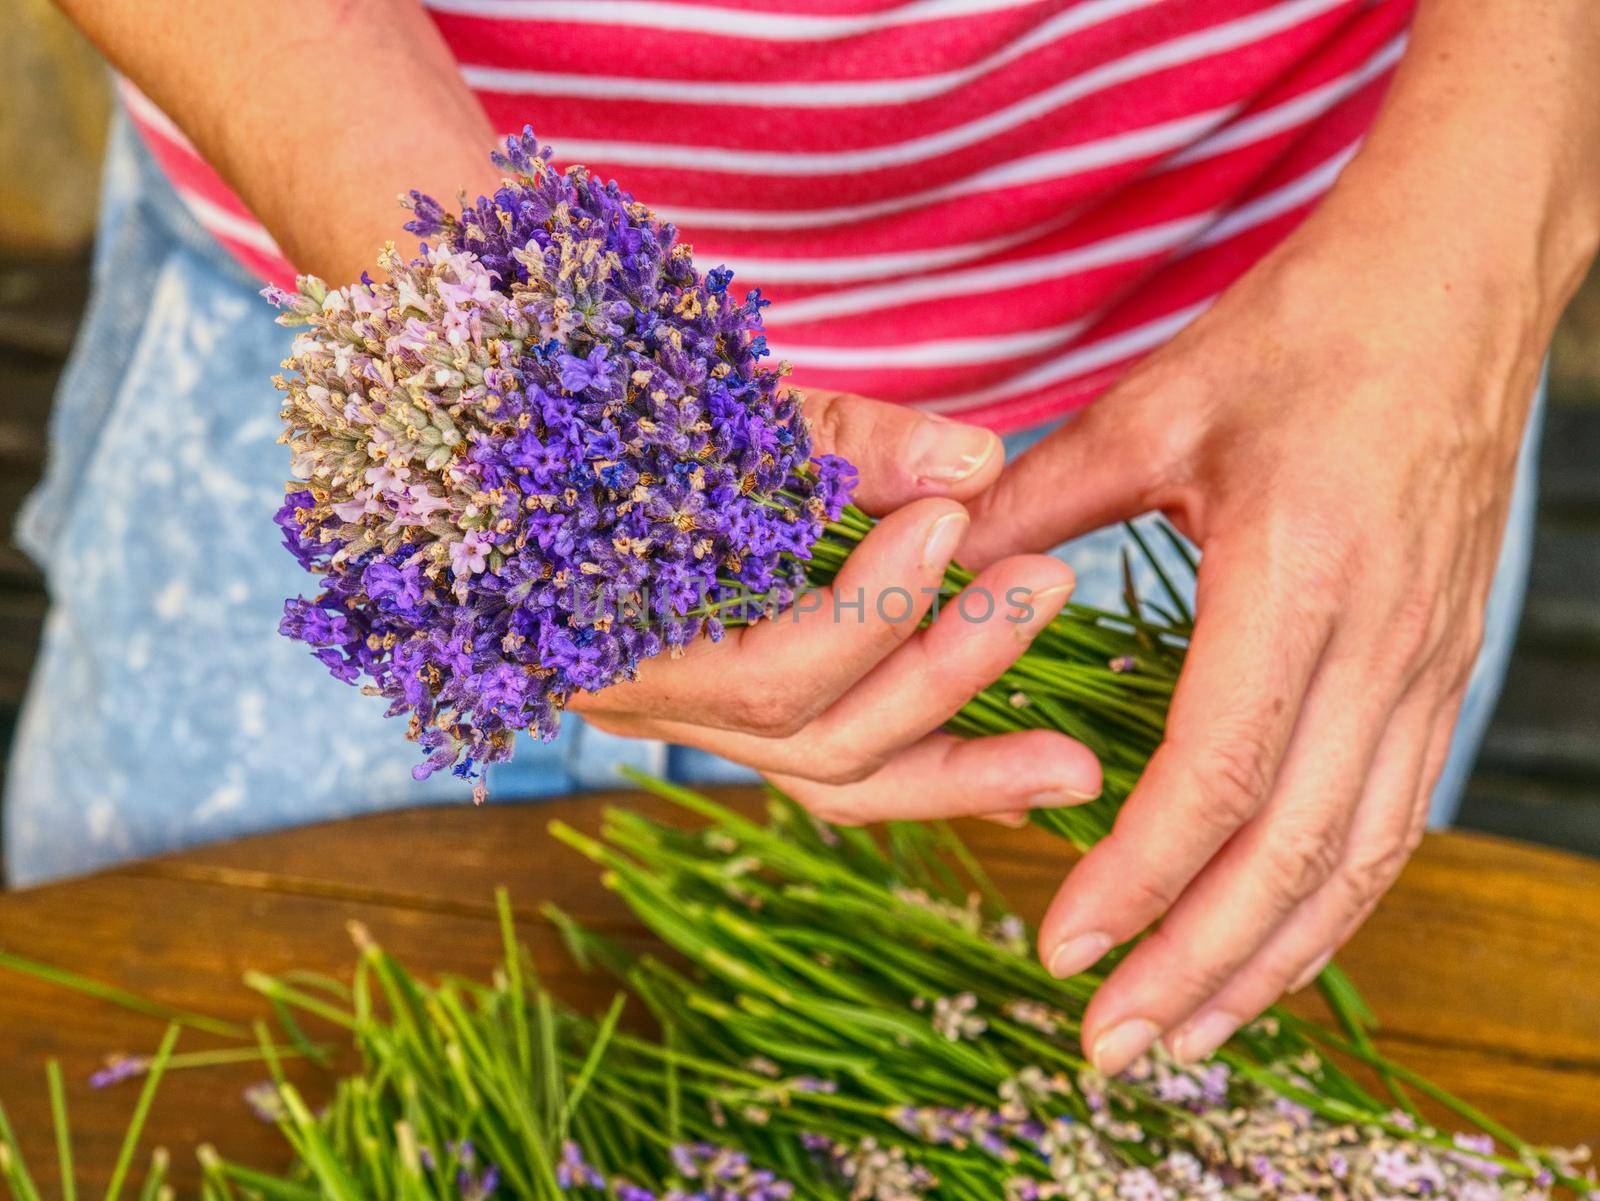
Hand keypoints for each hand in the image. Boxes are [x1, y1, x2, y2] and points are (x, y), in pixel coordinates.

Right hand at [574, 389, 1102, 824]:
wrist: (500, 428)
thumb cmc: (591, 404)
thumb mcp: (709, 407)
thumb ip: (839, 443)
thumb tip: (977, 467)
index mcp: (616, 636)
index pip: (773, 671)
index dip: (878, 606)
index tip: (955, 516)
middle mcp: (646, 703)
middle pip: (817, 744)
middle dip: (948, 677)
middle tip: (1051, 589)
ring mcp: (686, 713)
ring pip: (829, 777)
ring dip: (960, 765)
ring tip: (1074, 763)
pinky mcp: (727, 707)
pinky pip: (830, 758)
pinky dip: (925, 761)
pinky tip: (1014, 772)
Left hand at [962, 200, 1557, 1073]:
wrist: (1457, 283)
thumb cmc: (1304, 332)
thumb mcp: (1156, 408)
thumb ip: (1039, 502)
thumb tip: (930, 562)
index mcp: (1296, 576)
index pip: (1216, 775)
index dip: (1137, 877)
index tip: (1061, 948)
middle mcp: (1380, 643)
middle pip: (1292, 854)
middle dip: (1198, 966)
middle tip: (1113, 1048)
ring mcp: (1427, 664)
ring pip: (1356, 860)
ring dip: (1269, 962)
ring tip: (1188, 1036)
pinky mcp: (1441, 668)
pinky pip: (1389, 817)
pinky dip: (1329, 904)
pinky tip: (1271, 945)